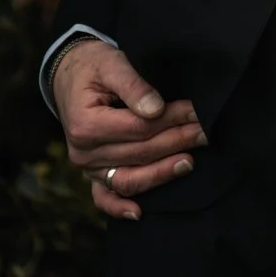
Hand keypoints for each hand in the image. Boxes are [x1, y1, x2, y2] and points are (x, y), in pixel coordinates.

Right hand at [52, 39, 204, 219]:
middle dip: (176, 142)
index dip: (170, 120)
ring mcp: (87, 168)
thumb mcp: (111, 63)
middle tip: (205, 132)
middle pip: (139, 152)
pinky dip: (119, 207)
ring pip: (129, 178)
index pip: (138, 127)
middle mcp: (83, 152)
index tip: (197, 111)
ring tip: (190, 162)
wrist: (69, 75)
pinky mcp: (92, 174)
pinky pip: (105, 197)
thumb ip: (133, 85)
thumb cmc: (93, 67)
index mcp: (86, 125)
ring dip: (162, 173)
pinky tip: (140, 213)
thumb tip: (156, 109)